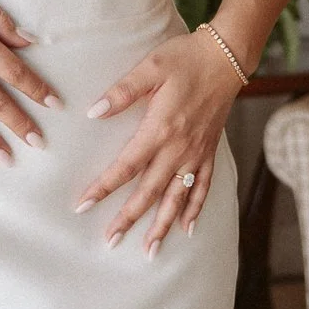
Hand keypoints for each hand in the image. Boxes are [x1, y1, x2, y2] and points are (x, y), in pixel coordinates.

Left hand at [76, 30, 238, 251]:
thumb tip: (94, 113)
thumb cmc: (185, 59)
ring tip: (149, 250)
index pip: (125, 167)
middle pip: (148, 192)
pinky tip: (186, 229)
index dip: (103, 188)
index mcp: (160, 130)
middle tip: (110, 241)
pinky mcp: (209, 152)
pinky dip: (194, 209)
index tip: (83, 205)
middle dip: (128, 219)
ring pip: (176, 198)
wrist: (226, 57)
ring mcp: (196, 154)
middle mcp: (178, 149)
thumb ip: (122, 92)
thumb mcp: (150, 68)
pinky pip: (202, 188)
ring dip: (162, 226)